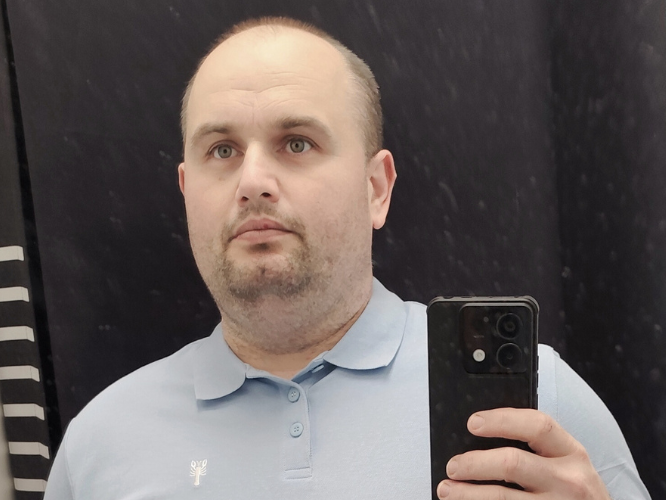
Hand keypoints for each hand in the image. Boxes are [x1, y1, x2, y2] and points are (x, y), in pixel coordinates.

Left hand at [437, 408, 610, 498]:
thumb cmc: (577, 494)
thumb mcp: (567, 464)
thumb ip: (537, 449)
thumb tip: (482, 439)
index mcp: (571, 453)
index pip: (537, 425)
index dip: (501, 420)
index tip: (473, 422)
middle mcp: (568, 480)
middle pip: (512, 463)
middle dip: (474, 463)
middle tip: (453, 466)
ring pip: (503, 498)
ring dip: (467, 494)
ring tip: (448, 490)